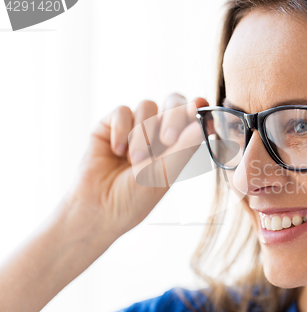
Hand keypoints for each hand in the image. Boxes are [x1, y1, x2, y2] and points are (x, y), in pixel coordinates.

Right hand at [67, 93, 207, 237]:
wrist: (98, 209)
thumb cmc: (135, 199)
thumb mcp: (165, 175)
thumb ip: (184, 147)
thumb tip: (203, 124)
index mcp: (177, 144)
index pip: (191, 115)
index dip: (197, 107)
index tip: (199, 105)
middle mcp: (157, 131)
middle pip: (172, 102)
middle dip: (173, 118)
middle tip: (167, 140)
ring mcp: (134, 126)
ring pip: (147, 106)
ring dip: (142, 134)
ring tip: (134, 160)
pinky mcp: (110, 125)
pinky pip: (122, 111)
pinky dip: (122, 130)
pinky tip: (117, 151)